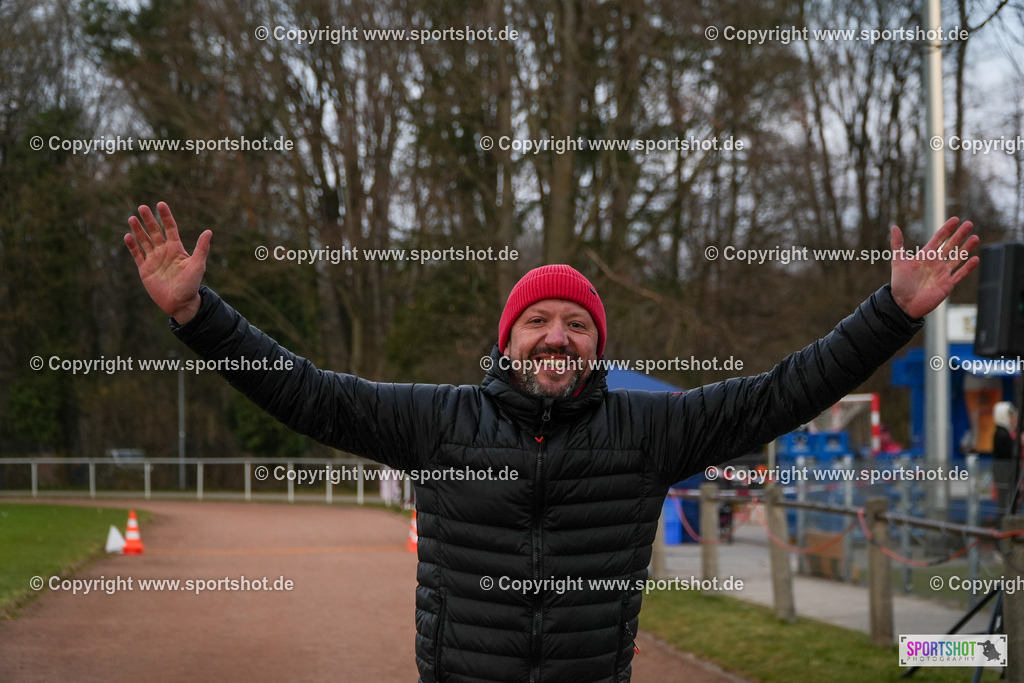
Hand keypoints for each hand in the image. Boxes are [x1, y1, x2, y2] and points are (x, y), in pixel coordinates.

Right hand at [125, 202, 211, 323]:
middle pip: (154, 232)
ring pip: (144, 241)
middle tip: (142, 207)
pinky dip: (132, 246)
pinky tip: (128, 236)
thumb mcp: (198, 265)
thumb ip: (201, 248)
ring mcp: (153, 259)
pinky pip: (137, 254)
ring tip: (132, 218)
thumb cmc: (191, 284)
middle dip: (149, 220)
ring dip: (138, 230)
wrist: (180, 303)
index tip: (160, 204)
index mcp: (176, 249)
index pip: (170, 228)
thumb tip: (209, 231)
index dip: (165, 216)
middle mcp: (164, 251)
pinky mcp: (145, 269)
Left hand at [890, 217, 978, 318]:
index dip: (947, 229)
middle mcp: (936, 263)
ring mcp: (943, 273)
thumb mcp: (898, 261)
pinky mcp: (947, 285)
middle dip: (960, 235)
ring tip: (975, 238)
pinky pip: (960, 274)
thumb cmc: (900, 283)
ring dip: (966, 249)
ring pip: (958, 258)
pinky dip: (967, 267)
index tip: (955, 219)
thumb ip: (897, 244)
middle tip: (969, 224)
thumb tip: (894, 226)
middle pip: (951, 246)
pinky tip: (975, 259)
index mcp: (926, 256)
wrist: (903, 304)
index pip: (939, 239)